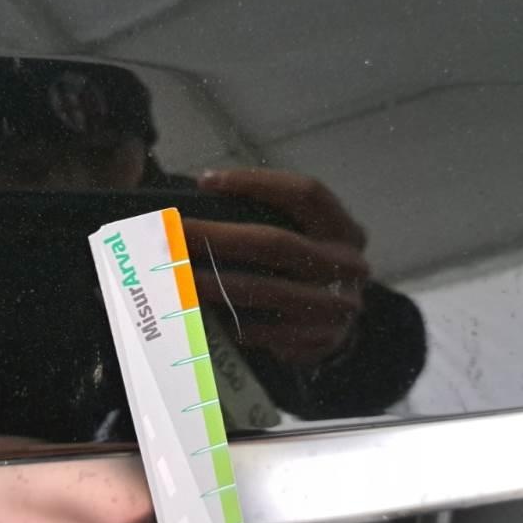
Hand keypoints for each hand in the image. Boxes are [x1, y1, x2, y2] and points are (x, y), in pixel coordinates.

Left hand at [183, 169, 368, 365]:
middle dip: (218, 236)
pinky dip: (230, 320)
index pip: (304, 193)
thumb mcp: (306, 233)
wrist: (341, 318)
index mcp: (343, 228)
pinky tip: (200, 312)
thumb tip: (203, 197)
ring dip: (215, 284)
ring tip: (177, 276)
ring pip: (266, 291)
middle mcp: (347, 265)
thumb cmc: (307, 264)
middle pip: (276, 243)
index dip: (256, 182)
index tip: (206, 182)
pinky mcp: (319, 340)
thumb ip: (270, 216)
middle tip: (175, 233)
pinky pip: (265, 330)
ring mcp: (336, 306)